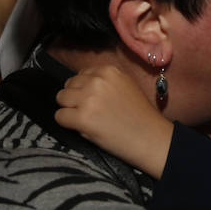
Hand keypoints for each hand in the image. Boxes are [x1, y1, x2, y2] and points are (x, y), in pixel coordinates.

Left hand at [55, 63, 173, 177]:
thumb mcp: (125, 86)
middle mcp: (97, 80)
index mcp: (109, 71)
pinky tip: (82, 128)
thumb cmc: (140, 116)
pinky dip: (66, 124)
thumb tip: (80, 86)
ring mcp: (89, 98)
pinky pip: (59, 117)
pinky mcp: (83, 118)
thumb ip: (104, 82)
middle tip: (89, 112)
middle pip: (68, 85)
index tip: (93, 101)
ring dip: (69, 109)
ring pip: (61, 99)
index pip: (81, 75)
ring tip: (85, 119)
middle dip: (75, 98)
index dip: (84, 89)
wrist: (150, 138)